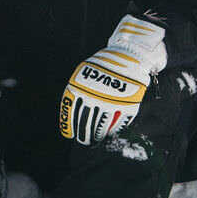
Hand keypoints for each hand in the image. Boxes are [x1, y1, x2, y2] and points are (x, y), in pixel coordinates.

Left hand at [60, 15, 166, 144]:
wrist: (128, 56)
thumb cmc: (103, 67)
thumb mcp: (85, 74)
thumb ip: (78, 93)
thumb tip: (71, 118)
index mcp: (79, 88)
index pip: (70, 114)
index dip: (68, 127)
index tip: (69, 134)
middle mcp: (93, 97)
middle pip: (85, 124)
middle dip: (84, 136)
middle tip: (85, 141)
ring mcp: (110, 103)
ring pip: (100, 128)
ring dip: (97, 136)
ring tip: (95, 139)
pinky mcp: (126, 106)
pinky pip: (117, 125)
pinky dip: (111, 131)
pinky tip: (108, 133)